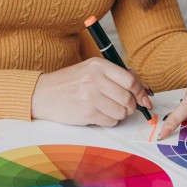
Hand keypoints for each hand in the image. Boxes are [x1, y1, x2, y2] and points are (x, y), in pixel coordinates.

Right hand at [31, 58, 152, 126]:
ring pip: (121, 111)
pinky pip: (110, 121)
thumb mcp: (91, 70)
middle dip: (131, 106)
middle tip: (127, 107)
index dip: (140, 92)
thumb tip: (143, 89)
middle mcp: (94, 79)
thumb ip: (115, 76)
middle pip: (127, 97)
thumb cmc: (69, 82)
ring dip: (120, 114)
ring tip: (110, 110)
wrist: (43, 94)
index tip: (144, 99)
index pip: (130, 79)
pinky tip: (101, 115)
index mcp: (98, 65)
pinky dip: (110, 121)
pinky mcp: (86, 113)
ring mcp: (90, 96)